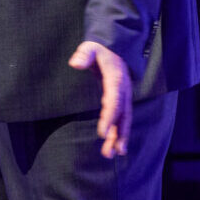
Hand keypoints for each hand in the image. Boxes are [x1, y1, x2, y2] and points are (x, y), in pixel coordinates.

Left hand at [68, 40, 132, 157]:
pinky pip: (120, 117)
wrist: (114, 45)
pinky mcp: (119, 99)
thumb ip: (84, 55)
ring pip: (124, 119)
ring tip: (112, 154)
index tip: (102, 133)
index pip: (114, 101)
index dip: (109, 117)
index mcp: (116, 79)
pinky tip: (113, 145)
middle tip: (113, 151)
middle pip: (123, 114)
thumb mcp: (91, 47)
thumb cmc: (100, 48)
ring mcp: (122, 96)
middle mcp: (123, 90)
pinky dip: (118, 131)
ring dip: (119, 136)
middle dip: (119, 133)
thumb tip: (75, 62)